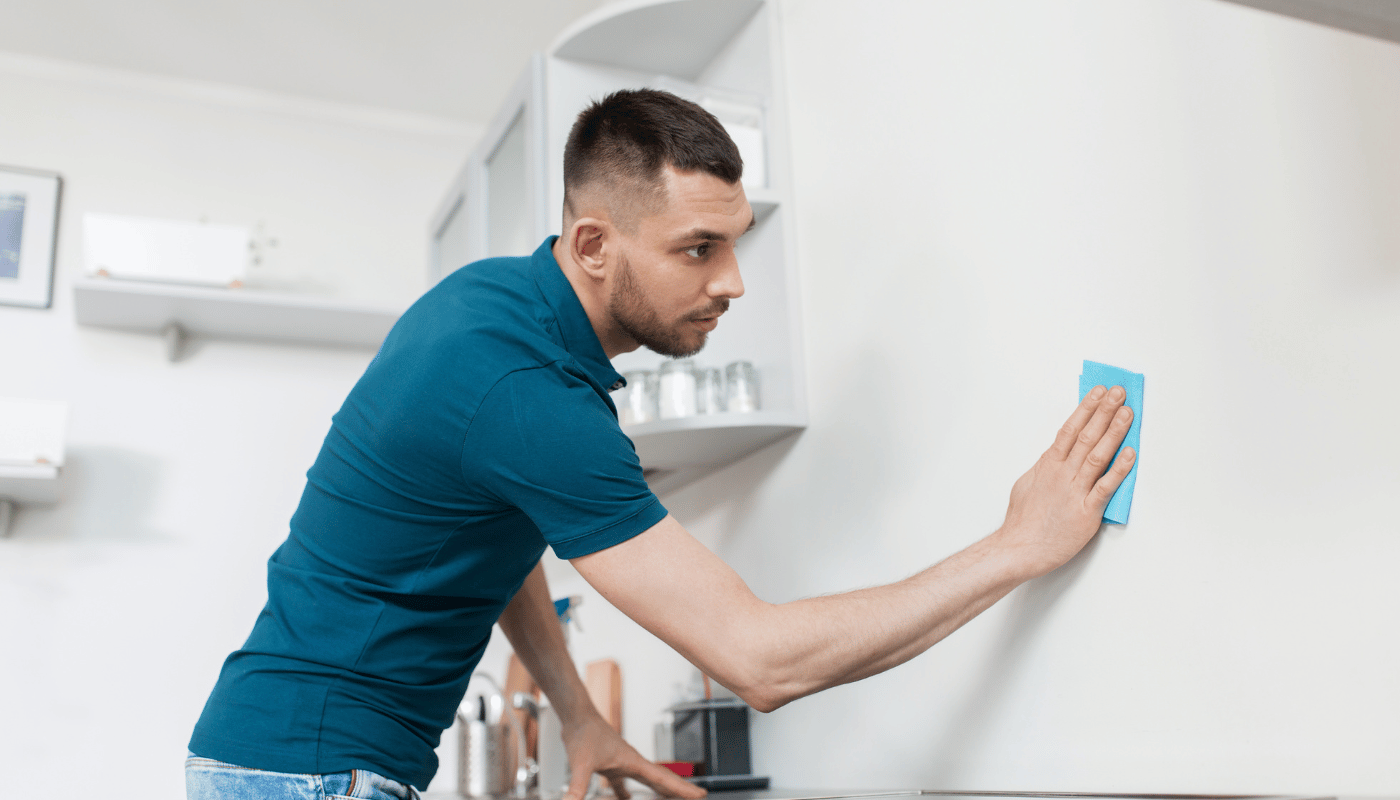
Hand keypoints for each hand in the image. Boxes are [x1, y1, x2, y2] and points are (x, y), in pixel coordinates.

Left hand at [561, 711, 705, 799]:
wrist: (576, 715)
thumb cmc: (583, 731)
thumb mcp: (581, 764)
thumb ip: (577, 788)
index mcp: (633, 762)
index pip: (664, 779)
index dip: (683, 789)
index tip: (701, 795)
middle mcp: (631, 763)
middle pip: (661, 780)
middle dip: (679, 790)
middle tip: (698, 796)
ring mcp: (621, 763)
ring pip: (645, 781)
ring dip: (658, 792)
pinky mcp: (609, 765)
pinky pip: (622, 783)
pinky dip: (625, 794)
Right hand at [996, 384, 1135, 576]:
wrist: (1020, 549)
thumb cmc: (1022, 522)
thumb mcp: (1026, 484)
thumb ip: (1043, 468)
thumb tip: (1053, 456)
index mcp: (1048, 465)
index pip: (1069, 429)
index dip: (1086, 409)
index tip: (1098, 393)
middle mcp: (1062, 474)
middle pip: (1086, 435)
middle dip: (1104, 411)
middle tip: (1118, 393)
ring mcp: (1075, 491)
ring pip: (1097, 455)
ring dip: (1114, 432)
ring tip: (1127, 413)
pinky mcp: (1087, 512)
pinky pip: (1106, 487)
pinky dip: (1120, 470)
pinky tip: (1131, 454)